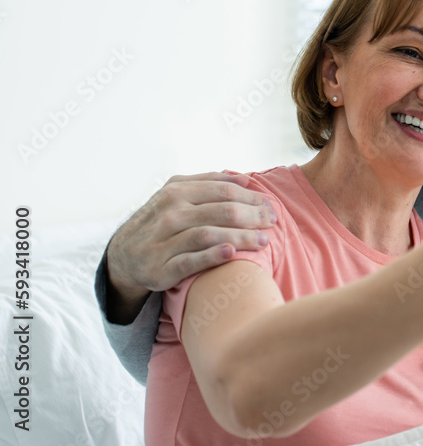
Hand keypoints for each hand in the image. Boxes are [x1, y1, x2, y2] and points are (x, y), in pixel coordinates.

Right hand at [105, 172, 274, 323]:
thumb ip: (209, 183)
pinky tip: (232, 254)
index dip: (251, 198)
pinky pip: (189, 261)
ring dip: (240, 237)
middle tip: (273, 222)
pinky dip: (211, 257)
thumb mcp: (177, 194)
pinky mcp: (161, 268)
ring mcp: (164, 240)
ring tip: (263, 241)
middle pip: (221, 211)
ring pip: (208, 234)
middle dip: (252, 216)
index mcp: (177, 192)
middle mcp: (170, 213)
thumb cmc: (161, 221)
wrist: (124, 255)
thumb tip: (245, 179)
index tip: (270, 206)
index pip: (223, 191)